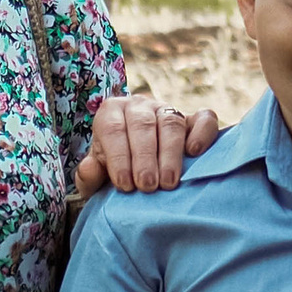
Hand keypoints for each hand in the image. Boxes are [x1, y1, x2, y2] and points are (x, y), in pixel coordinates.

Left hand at [77, 95, 220, 196]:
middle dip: (144, 157)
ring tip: (168, 182)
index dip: (118, 157)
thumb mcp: (98, 177)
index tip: (125, 185)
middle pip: (142, 124)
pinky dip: (202, 133)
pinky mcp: (194, 119)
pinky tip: (194, 153)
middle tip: (147, 186)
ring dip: (170, 153)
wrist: (140, 167)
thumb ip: (88, 176)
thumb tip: (90, 168)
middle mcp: (139, 105)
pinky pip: (203, 119)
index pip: (112, 129)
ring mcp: (168, 109)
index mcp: (111, 112)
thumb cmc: (116, 171)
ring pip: (171, 122)